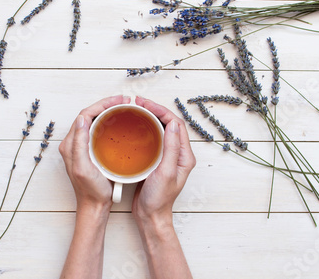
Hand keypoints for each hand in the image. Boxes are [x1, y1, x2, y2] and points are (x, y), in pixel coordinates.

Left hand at [59, 95, 130, 211]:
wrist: (94, 207)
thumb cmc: (91, 191)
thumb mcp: (84, 167)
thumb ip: (79, 143)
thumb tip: (82, 119)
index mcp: (71, 144)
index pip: (85, 115)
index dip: (102, 104)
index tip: (119, 101)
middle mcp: (74, 143)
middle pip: (90, 115)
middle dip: (107, 104)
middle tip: (124, 101)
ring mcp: (82, 147)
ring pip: (94, 121)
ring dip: (108, 112)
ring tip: (124, 107)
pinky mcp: (91, 152)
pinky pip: (99, 130)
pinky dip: (109, 122)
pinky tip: (120, 123)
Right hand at [132, 96, 195, 226]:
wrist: (150, 216)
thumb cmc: (159, 199)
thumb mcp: (166, 172)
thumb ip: (171, 149)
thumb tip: (173, 124)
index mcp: (185, 155)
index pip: (176, 124)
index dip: (161, 110)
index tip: (145, 104)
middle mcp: (178, 154)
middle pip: (169, 123)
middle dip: (154, 110)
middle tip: (138, 103)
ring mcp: (167, 157)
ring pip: (160, 129)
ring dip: (149, 117)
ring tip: (135, 110)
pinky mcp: (156, 160)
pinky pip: (152, 139)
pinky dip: (144, 129)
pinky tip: (133, 127)